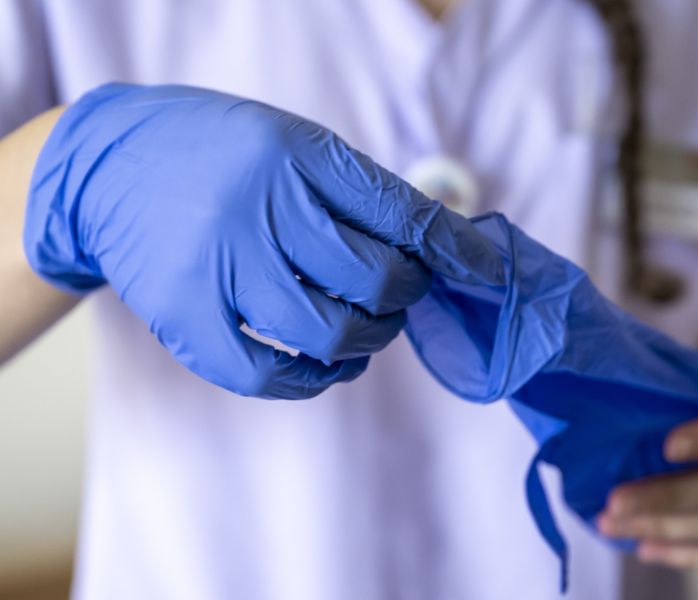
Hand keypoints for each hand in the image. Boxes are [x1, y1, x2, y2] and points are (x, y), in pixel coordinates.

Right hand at [24, 83, 503, 398]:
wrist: (109, 169)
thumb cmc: (222, 156)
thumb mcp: (292, 144)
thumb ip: (359, 192)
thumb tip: (440, 247)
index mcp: (296, 157)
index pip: (403, 215)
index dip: (456, 252)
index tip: (487, 274)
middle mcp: (261, 210)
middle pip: (377, 280)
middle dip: (409, 296)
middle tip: (404, 293)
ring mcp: (221, 268)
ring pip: (332, 332)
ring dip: (371, 340)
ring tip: (371, 330)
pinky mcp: (187, 319)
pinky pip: (269, 375)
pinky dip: (315, 380)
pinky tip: (331, 365)